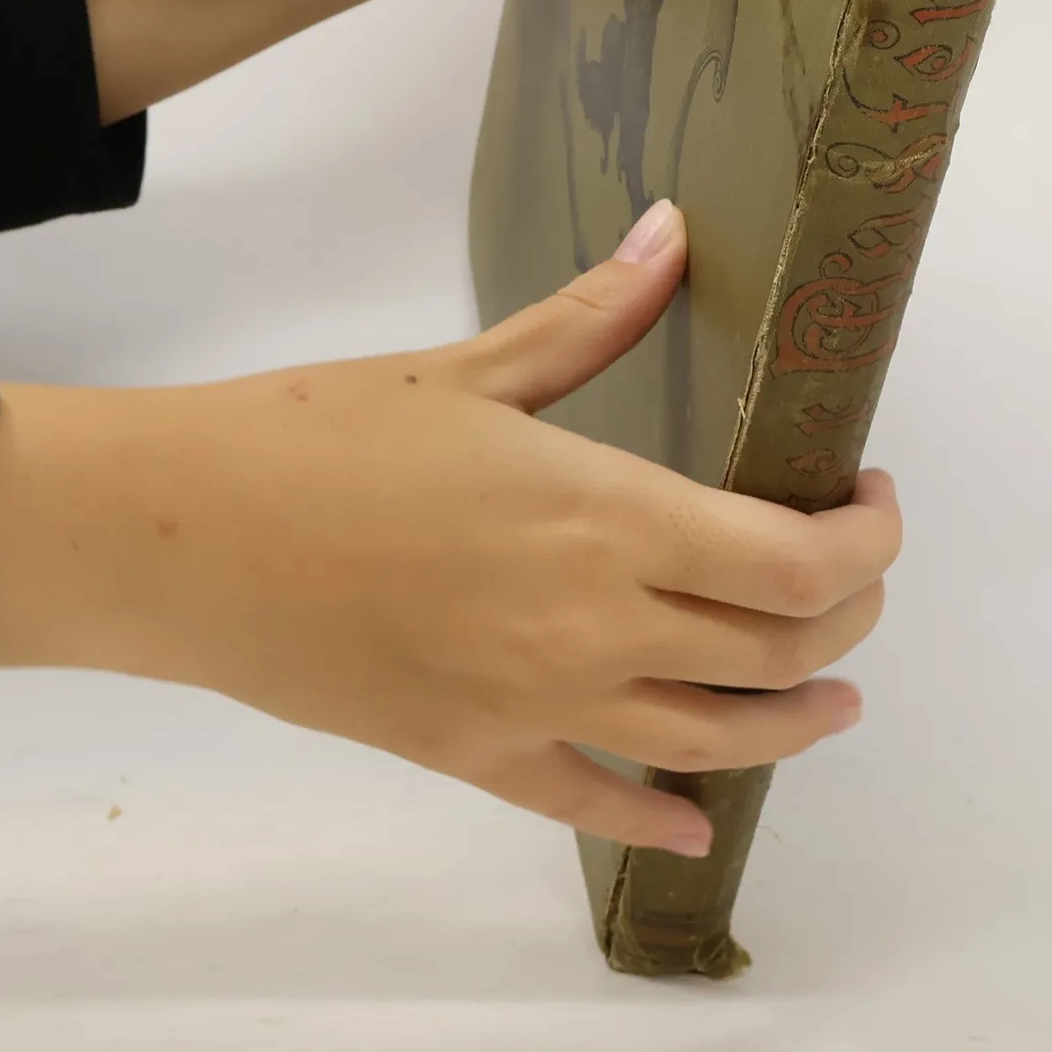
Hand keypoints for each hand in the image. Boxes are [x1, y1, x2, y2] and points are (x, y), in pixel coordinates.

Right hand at [0, 202, 902, 854]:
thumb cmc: (324, 436)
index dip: (868, 543)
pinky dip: (660, 817)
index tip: (872, 499)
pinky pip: (593, 806)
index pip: (795, 563)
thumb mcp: (472, 366)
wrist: (180, 540)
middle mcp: (596, 627)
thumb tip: (677, 229)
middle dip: (849, 618)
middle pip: (780, 652)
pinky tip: (694, 821)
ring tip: (833, 702)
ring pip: (714, 742)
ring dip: (795, 725)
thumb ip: (595, 312)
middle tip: (857, 582)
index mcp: (606, 518)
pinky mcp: (474, 759)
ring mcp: (538, 708)